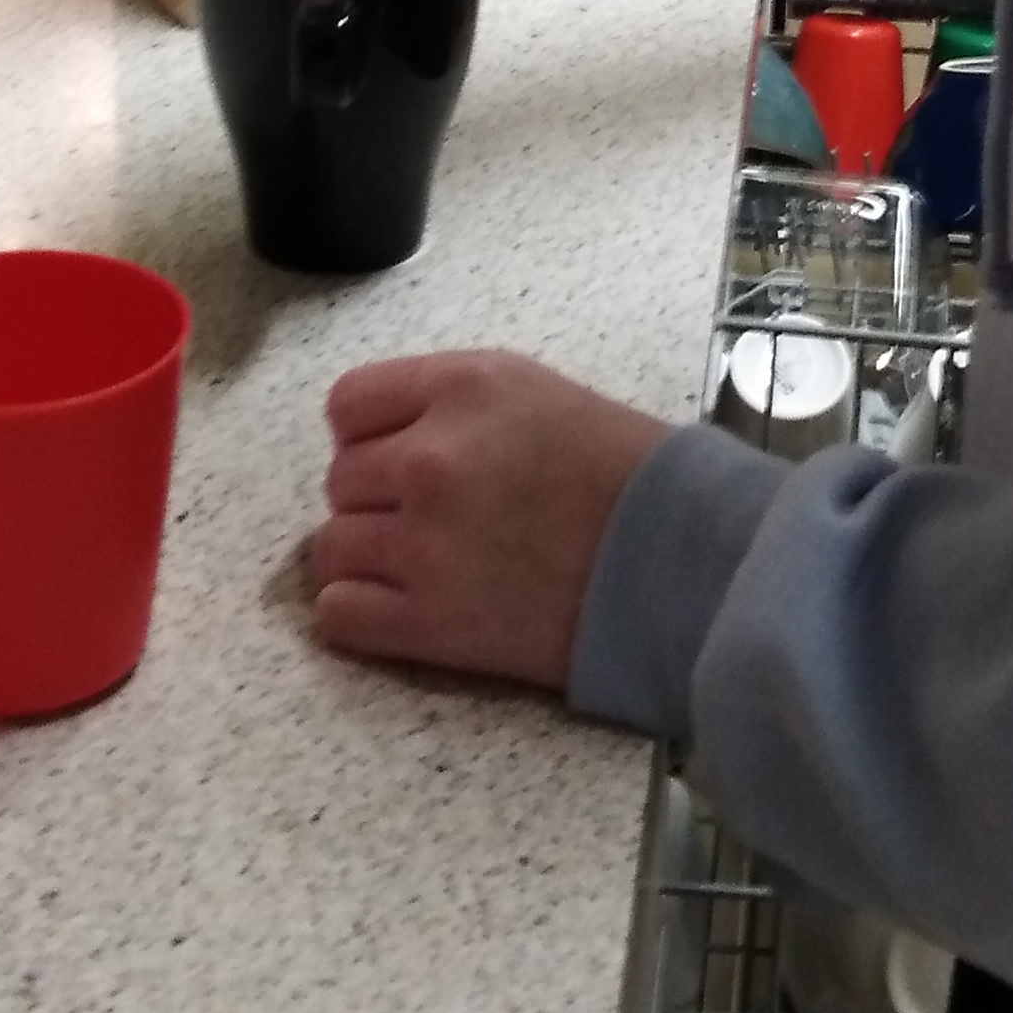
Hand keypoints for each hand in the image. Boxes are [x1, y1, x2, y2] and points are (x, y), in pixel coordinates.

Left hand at [306, 350, 667, 687]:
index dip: (372, 434)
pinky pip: (338, 613)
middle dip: (378, 498)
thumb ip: (448, 403)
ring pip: (331, 546)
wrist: (681, 564)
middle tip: (435, 518)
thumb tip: (383, 439)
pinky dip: (358, 613)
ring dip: (367, 556)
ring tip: (423, 566)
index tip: (404, 457)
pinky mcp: (430, 624)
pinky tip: (401, 607)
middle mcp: (430, 459)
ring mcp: (423, 545)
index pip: (348, 405)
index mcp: (461, 388)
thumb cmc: (622, 472)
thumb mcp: (534, 391)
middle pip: (341, 479)